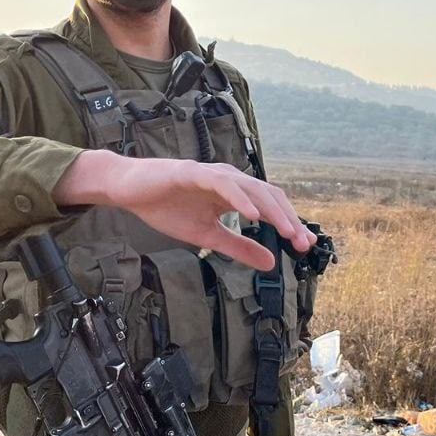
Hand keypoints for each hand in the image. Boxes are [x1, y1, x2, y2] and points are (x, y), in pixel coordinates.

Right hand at [55, 152, 315, 270]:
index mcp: (234, 194)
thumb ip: (238, 247)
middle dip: (288, 219)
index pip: (270, 207)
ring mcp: (212, 174)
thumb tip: (271, 263)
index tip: (305, 246)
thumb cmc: (166, 207)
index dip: (289, 224)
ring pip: (251, 188)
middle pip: (268, 195)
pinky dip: (239, 197)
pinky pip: (221, 183)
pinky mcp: (192, 172)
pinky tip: (252, 214)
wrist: (129, 190)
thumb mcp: (207, 236)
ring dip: (272, 210)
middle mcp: (229, 180)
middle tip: (303, 242)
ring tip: (287, 230)